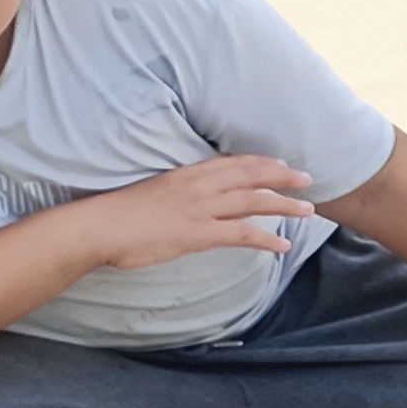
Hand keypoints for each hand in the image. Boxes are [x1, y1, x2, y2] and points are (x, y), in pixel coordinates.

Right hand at [73, 152, 314, 271]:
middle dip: (283, 176)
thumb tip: (189, 203)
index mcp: (186, 174)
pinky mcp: (198, 233)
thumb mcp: (153, 193)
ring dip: (284, 204)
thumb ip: (177, 194)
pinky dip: (266, 239)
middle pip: (251, 176)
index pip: (232, 163)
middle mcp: (198, 186)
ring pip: (254, 201)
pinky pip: (242, 234)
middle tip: (308, 179)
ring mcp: (200, 209)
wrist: (98, 227)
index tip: (281, 163)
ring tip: (307, 210)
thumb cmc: (117, 214)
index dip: (260, 163)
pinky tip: (283, 245)